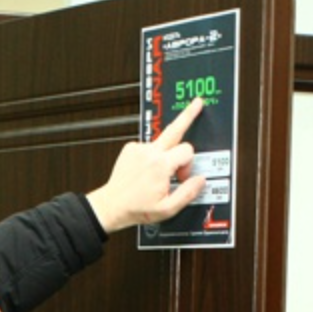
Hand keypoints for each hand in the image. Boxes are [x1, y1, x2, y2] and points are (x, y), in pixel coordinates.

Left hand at [85, 98, 206, 232]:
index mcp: (161, 165)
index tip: (183, 177)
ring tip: (157, 172)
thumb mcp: (168, 209)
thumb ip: (188, 193)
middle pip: (174, 128)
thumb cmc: (136, 208)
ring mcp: (139, 148)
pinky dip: (151, 157)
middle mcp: (150, 152)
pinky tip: (146, 171)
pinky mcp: (130, 148)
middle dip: (188, 115)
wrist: (112, 205)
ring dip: (165, 156)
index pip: (187, 150)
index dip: (188, 165)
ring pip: (162, 144)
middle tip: (198, 102)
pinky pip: (149, 148)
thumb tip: (200, 180)